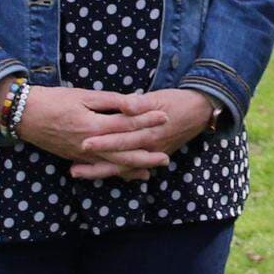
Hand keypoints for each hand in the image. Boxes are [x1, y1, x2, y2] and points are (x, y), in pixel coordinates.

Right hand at [9, 86, 171, 179]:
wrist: (24, 115)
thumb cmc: (54, 100)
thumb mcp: (83, 95)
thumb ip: (112, 101)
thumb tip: (136, 103)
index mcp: (93, 125)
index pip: (126, 125)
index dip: (147, 120)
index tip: (165, 116)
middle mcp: (89, 144)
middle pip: (123, 152)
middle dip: (146, 154)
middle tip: (166, 157)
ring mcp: (81, 154)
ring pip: (112, 164)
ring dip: (133, 168)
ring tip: (152, 169)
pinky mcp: (75, 158)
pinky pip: (99, 168)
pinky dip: (115, 171)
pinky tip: (127, 173)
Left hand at [70, 88, 215, 179]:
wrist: (199, 112)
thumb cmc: (176, 101)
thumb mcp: (158, 97)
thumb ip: (140, 102)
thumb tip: (126, 106)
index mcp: (148, 131)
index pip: (122, 138)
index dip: (103, 142)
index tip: (84, 143)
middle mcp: (149, 147)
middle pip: (119, 158)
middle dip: (96, 164)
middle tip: (73, 169)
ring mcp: (151, 154)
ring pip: (123, 167)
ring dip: (100, 172)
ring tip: (78, 173)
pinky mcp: (152, 155)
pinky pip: (132, 168)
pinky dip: (117, 173)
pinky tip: (100, 175)